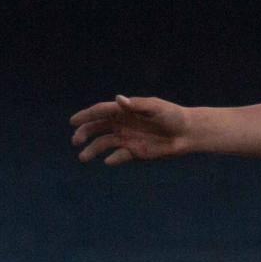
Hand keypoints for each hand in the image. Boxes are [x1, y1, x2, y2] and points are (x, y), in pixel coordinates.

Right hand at [71, 95, 193, 164]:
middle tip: (75, 141)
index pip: (101, 111)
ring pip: (104, 144)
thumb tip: (117, 100)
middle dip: (85, 133)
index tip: (73, 121)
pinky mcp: (134, 153)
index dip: (86, 115)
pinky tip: (109, 161)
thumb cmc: (172, 115)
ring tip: (83, 157)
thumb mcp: (155, 107)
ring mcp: (127, 139)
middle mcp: (122, 124)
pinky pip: (118, 156)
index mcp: (125, 110)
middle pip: (97, 128)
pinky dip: (112, 159)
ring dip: (92, 150)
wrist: (187, 133)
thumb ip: (135, 105)